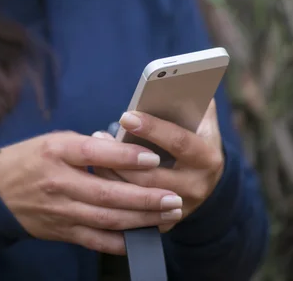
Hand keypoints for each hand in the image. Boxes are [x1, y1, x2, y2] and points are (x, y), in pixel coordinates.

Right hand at [0, 131, 183, 254]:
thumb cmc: (31, 158)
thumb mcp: (55, 140)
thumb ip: (89, 146)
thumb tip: (124, 148)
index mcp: (57, 152)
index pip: (95, 154)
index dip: (126, 157)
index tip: (153, 158)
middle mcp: (59, 183)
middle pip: (107, 193)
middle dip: (145, 197)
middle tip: (173, 197)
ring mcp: (61, 211)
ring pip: (107, 219)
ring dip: (141, 219)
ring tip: (167, 214)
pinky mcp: (62, 231)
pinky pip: (95, 240)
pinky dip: (120, 241)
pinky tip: (142, 237)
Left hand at [94, 100, 223, 232]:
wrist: (204, 179)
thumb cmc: (196, 138)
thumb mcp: (202, 119)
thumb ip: (195, 100)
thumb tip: (185, 79)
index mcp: (207, 156)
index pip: (178, 141)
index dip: (152, 128)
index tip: (126, 116)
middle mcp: (197, 186)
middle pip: (153, 176)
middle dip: (122, 157)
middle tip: (99, 137)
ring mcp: (181, 208)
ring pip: (140, 196)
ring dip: (113, 175)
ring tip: (94, 154)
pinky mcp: (165, 224)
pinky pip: (134, 213)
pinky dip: (114, 196)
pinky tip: (98, 177)